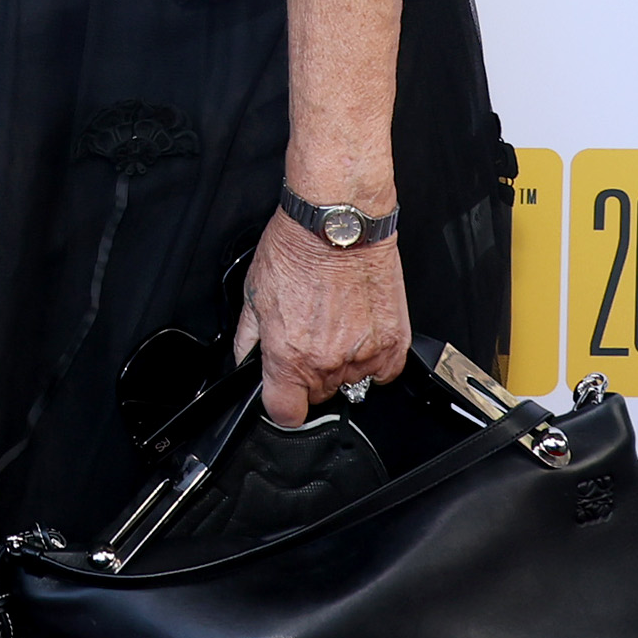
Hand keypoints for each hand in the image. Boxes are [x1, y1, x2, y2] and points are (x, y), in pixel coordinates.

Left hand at [231, 209, 409, 425]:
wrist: (337, 225)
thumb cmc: (296, 250)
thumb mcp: (253, 294)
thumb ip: (247, 340)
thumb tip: (245, 363)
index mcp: (288, 356)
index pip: (285, 413)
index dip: (282, 405)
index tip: (284, 393)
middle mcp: (326, 362)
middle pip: (318, 395)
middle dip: (310, 374)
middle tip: (310, 334)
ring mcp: (362, 356)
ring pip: (349, 383)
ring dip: (341, 364)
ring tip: (335, 322)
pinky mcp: (392, 344)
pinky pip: (383, 372)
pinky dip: (373, 359)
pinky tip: (359, 329)